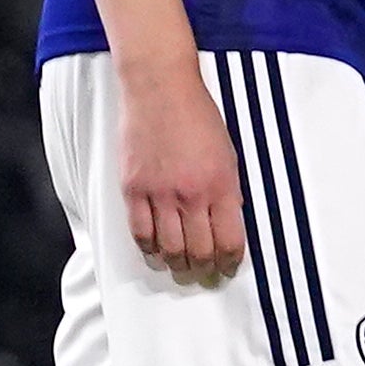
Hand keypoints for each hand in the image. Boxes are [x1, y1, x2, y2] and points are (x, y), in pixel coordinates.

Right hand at [118, 60, 245, 282]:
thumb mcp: (229, 154)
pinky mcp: (133, 188)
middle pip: (199, 251)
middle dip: (204, 269)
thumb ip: (229, 189)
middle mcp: (192, 194)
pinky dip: (149, 249)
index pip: (230, 240)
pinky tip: (156, 253)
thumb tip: (231, 220)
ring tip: (181, 269)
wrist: (161, 90)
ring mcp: (160, 193)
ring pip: (168, 248)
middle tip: (204, 275)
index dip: (230, 261)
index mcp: (222, 185)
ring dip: (176, 265)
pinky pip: (139, 232)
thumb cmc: (200, 117)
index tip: (229, 269)